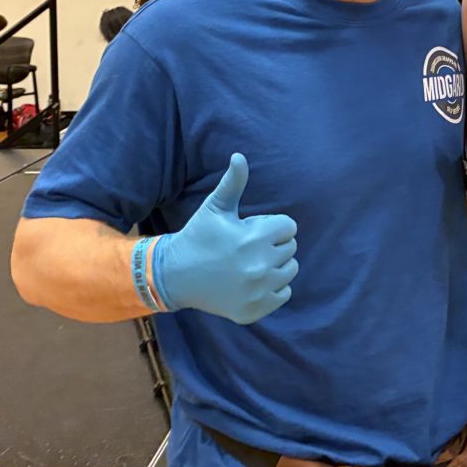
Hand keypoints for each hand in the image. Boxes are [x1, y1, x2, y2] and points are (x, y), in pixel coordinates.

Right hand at [151, 153, 298, 324]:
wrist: (175, 276)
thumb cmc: (198, 237)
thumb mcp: (215, 208)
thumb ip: (233, 183)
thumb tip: (239, 156)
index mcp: (255, 238)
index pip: (289, 227)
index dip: (272, 226)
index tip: (252, 230)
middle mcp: (260, 266)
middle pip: (291, 249)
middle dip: (274, 245)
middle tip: (248, 248)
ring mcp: (258, 291)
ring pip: (290, 271)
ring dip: (276, 265)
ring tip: (251, 263)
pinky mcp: (255, 310)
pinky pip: (283, 294)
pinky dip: (272, 288)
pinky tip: (251, 282)